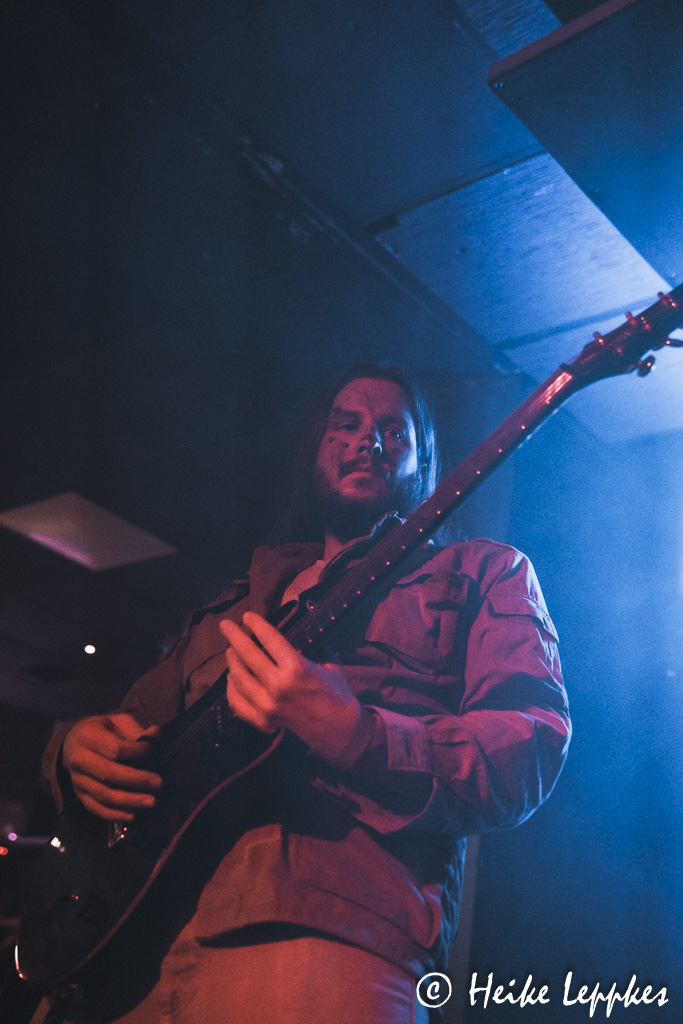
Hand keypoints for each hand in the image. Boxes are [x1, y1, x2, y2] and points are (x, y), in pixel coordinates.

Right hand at [62, 713, 162, 820]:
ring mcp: (77, 780)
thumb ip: (136, 729)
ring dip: (130, 801)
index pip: (115, 749)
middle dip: (137, 780)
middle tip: (160, 783)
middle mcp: (79, 760)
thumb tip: (156, 734)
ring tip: (152, 802)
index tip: (154, 752)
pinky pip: (97, 809)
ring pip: (104, 795)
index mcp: (88, 736)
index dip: (137, 752)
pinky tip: (134, 816)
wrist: (75, 742)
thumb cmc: (105, 731)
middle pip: (109, 774)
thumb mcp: (119, 721)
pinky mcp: (80, 796)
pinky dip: (116, 815)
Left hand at [220, 612, 364, 763]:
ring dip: (232, 661)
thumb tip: (302, 628)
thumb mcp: (329, 662)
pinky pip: (238, 703)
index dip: (256, 624)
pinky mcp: (263, 721)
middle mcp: (278, 686)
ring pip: (238, 678)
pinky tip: (231, 678)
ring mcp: (267, 706)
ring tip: (230, 650)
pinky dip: (231, 689)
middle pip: (248, 655)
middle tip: (225, 625)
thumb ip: (313, 646)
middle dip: (234, 636)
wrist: (339, 730)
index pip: (270, 639)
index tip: (247, 616)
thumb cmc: (337, 692)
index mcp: (296, 668)